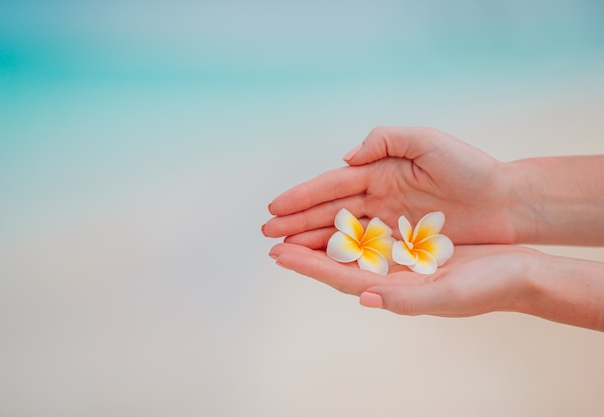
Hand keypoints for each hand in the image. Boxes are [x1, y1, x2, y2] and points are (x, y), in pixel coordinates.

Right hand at [263, 127, 517, 245]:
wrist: (507, 202)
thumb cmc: (471, 168)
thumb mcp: (428, 142)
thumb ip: (386, 140)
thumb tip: (346, 158)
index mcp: (379, 171)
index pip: (333, 185)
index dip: (303, 196)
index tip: (275, 207)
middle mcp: (379, 197)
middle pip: (330, 211)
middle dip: (297, 222)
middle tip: (267, 234)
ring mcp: (389, 222)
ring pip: (342, 234)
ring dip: (312, 241)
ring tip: (284, 251)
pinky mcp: (403, 244)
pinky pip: (365, 252)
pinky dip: (341, 257)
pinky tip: (320, 263)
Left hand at [268, 242, 537, 317]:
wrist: (521, 274)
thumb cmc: (490, 287)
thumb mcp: (449, 294)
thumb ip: (406, 300)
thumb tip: (367, 298)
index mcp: (394, 291)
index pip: (340, 276)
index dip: (308, 265)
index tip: (278, 253)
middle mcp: (391, 278)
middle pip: (338, 261)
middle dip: (305, 247)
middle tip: (273, 235)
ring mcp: (400, 263)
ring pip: (352, 247)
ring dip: (324, 235)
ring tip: (296, 225)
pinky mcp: (413, 248)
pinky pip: (374, 236)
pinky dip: (353, 227)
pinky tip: (340, 217)